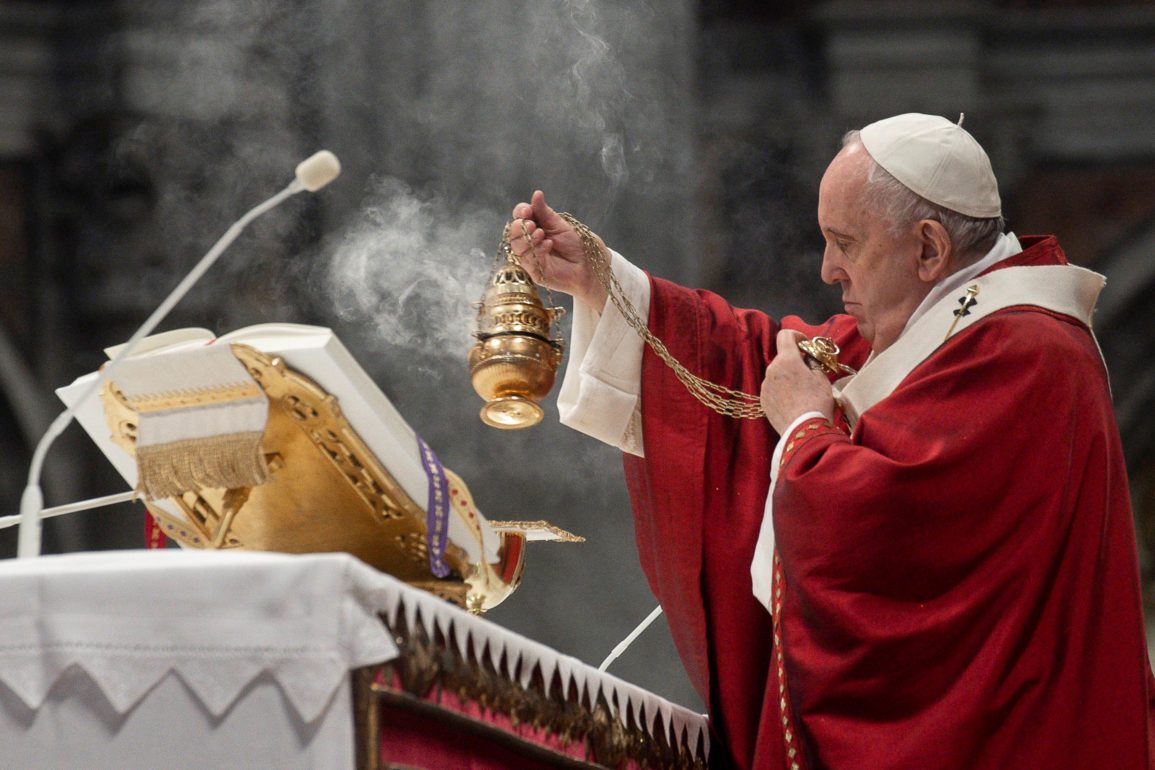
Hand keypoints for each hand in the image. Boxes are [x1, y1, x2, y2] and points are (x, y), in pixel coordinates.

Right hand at [507, 191, 608, 310]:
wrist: (589, 264)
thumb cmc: (576, 244)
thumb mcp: (560, 225)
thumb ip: (545, 212)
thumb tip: (536, 194)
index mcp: (534, 227)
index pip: (519, 217)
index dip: (520, 212)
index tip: (527, 210)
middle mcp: (529, 241)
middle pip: (513, 232)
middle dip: (520, 226)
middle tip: (532, 224)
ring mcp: (530, 256)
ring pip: (517, 246)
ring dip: (527, 238)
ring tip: (540, 234)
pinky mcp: (535, 272)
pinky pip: (528, 260)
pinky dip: (536, 250)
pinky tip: (548, 245)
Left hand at [761, 330, 835, 434]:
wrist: (804, 430)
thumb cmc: (817, 402)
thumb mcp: (822, 378)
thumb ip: (813, 363)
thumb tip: (807, 359)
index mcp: (786, 360)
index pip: (785, 335)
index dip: (797, 336)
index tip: (806, 345)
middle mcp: (771, 370)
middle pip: (782, 357)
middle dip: (795, 360)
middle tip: (810, 372)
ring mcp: (765, 386)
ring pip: (777, 374)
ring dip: (788, 376)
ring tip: (803, 392)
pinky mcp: (763, 401)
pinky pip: (773, 389)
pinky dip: (782, 390)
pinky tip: (794, 402)